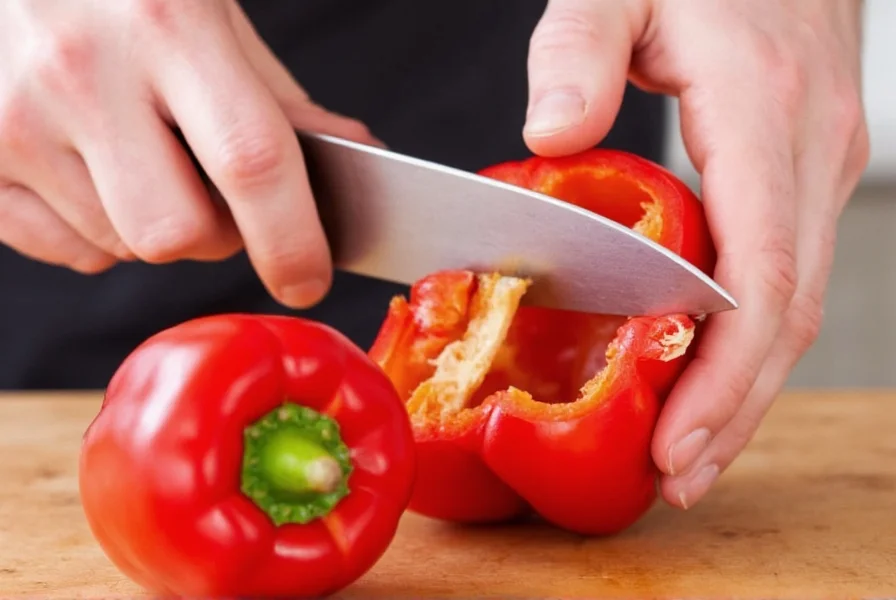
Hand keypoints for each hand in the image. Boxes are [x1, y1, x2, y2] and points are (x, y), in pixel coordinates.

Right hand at [0, 0, 377, 306]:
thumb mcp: (210, 13)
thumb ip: (276, 98)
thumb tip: (354, 159)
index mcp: (166, 24)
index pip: (250, 162)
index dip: (291, 239)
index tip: (308, 278)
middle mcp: (81, 72)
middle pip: (179, 233)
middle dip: (218, 234)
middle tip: (216, 193)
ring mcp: (12, 118)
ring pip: (122, 248)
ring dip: (156, 228)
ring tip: (142, 160)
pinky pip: (65, 251)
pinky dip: (96, 234)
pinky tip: (93, 175)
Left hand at [523, 0, 869, 507]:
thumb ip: (579, 51)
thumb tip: (550, 133)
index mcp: (762, 116)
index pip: (761, 277)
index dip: (723, 375)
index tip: (675, 441)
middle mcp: (808, 154)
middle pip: (786, 317)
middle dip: (733, 410)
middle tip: (674, 475)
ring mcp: (815, 167)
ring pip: (794, 306)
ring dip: (743, 388)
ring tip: (687, 450)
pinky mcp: (801, 175)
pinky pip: (783, 277)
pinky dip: (745, 341)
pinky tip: (705, 373)